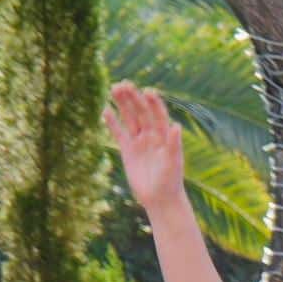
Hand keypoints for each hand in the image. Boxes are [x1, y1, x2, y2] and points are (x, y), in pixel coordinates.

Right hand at [102, 83, 190, 212]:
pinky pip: (119, 132)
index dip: (153, 102)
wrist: (160, 198)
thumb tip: (176, 127)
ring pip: (129, 118)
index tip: (147, 90)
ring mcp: (139, 141)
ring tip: (114, 88)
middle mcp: (152, 135)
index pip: (158, 114)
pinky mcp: (128, 150)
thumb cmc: (171, 181)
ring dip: (122, 104)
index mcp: (164, 136)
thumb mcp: (173, 163)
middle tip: (124, 83)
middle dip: (133, 98)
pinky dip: (112, 122)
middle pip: (141, 112)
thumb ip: (174, 145)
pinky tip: (105, 110)